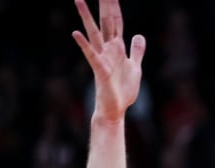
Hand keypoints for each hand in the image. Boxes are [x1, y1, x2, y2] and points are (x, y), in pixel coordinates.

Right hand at [72, 0, 144, 122]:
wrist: (116, 109)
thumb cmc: (123, 90)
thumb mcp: (135, 67)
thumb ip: (136, 51)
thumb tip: (139, 35)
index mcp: (118, 47)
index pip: (116, 21)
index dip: (115, 6)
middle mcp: (108, 49)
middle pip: (106, 21)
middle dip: (104, 4)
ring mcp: (102, 58)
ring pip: (94, 33)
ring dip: (86, 17)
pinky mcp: (100, 69)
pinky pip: (91, 54)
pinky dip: (83, 44)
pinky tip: (75, 33)